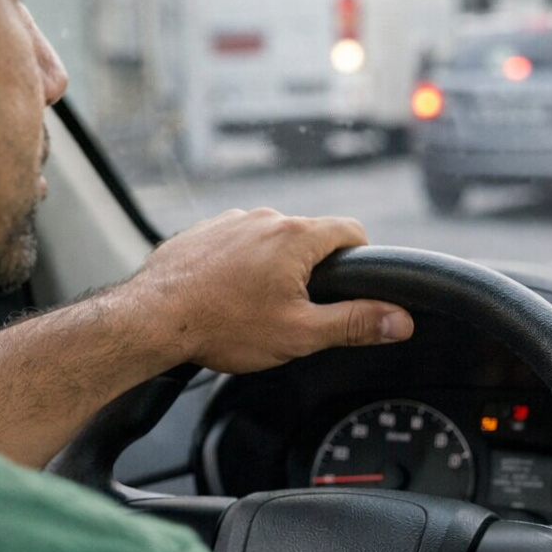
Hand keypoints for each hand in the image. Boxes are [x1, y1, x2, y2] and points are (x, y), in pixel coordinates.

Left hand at [131, 208, 414, 373]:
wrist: (152, 318)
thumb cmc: (223, 326)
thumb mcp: (301, 334)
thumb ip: (355, 323)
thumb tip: (399, 320)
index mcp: (296, 237)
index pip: (351, 231)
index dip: (361, 258)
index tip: (354, 285)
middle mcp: (264, 218)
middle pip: (309, 237)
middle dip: (312, 269)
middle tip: (299, 309)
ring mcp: (229, 221)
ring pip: (270, 240)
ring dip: (273, 265)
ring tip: (256, 306)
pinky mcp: (202, 231)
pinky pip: (235, 242)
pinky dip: (239, 264)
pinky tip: (227, 295)